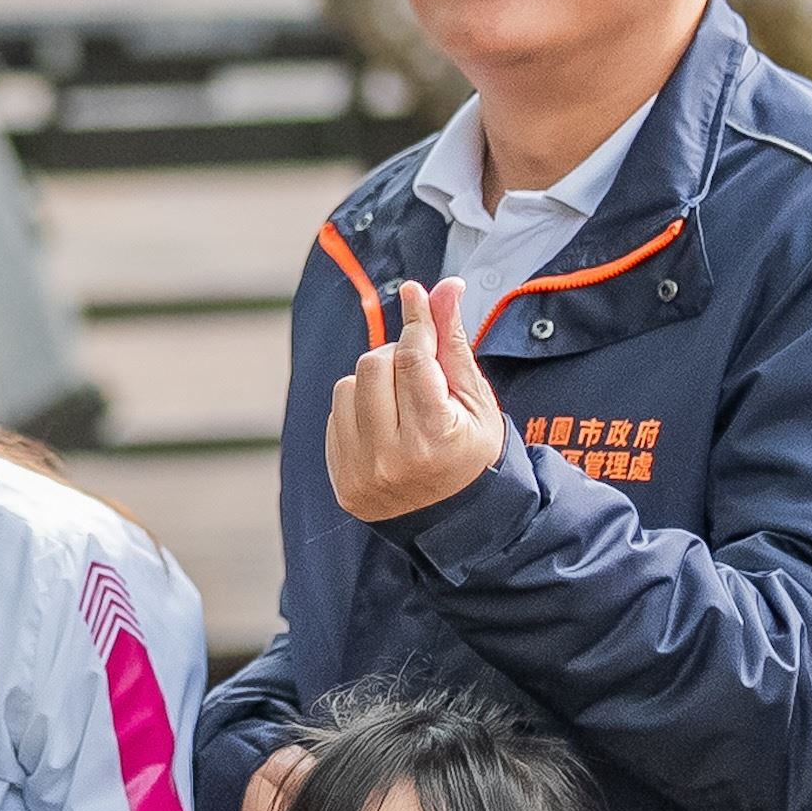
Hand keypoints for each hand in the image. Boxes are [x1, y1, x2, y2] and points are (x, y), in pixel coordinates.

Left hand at [322, 278, 515, 526]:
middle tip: (420, 372)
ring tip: (402, 401)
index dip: (415, 320)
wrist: (455, 521)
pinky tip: (385, 424)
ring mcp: (361, 472)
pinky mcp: (341, 479)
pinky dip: (358, 406)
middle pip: (375, 365)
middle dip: (398, 355)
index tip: (413, 293)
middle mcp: (392, 459)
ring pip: (348, 385)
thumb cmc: (472, 452)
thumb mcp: (474, 401)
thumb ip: (452, 344)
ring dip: (374, 380)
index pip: (414, 360)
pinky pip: (336, 414)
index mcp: (434, 439)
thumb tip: (442, 288)